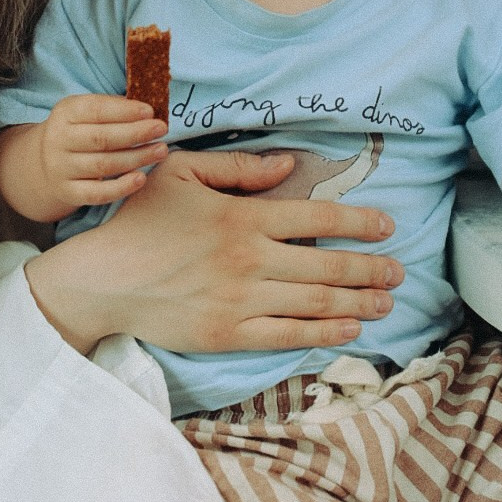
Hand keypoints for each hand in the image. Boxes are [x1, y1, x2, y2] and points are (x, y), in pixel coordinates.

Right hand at [25, 145, 402, 355]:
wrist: (101, 279)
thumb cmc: (141, 220)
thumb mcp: (183, 173)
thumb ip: (240, 169)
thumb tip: (287, 166)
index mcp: (242, 217)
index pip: (315, 216)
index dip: (358, 221)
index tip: (387, 225)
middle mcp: (249, 260)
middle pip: (325, 264)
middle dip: (369, 269)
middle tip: (400, 271)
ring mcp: (239, 300)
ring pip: (314, 303)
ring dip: (357, 302)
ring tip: (386, 302)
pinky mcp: (226, 334)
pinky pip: (286, 335)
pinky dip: (322, 332)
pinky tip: (347, 328)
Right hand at [37, 94, 168, 207]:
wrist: (46, 161)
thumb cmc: (79, 130)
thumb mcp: (85, 110)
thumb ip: (112, 107)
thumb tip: (148, 109)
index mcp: (66, 112)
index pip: (96, 110)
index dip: (124, 111)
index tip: (150, 111)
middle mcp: (60, 140)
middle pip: (102, 138)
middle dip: (136, 133)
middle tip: (161, 129)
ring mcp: (62, 168)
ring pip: (103, 165)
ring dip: (136, 158)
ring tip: (161, 150)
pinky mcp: (68, 192)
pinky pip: (97, 194)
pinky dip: (121, 188)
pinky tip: (141, 178)